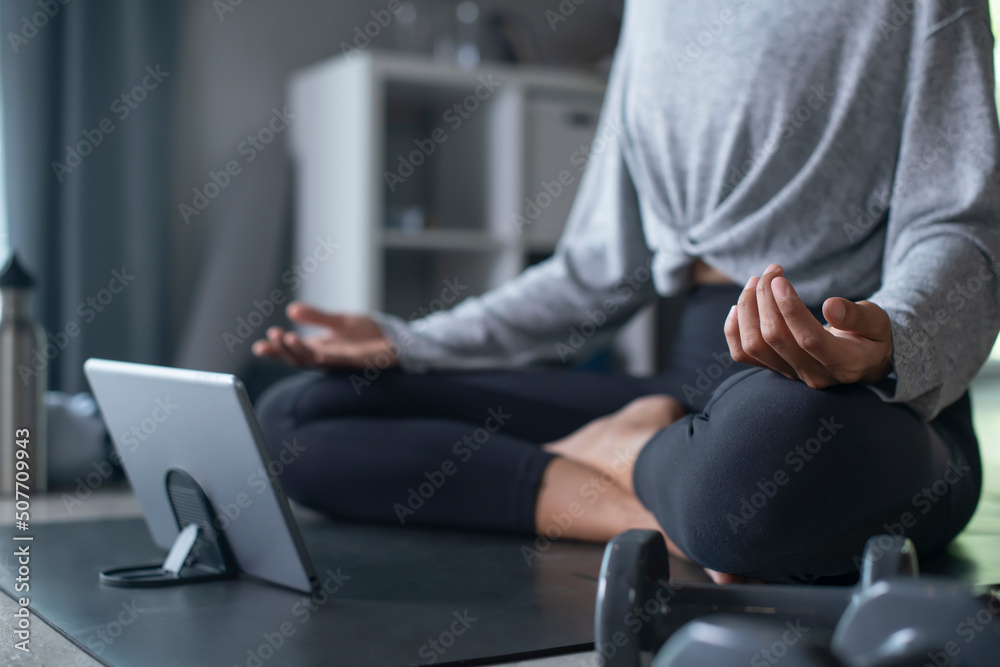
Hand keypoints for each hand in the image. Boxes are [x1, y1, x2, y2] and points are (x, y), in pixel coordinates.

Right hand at [251, 302, 397, 368]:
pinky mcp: (362, 363)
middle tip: (272, 336)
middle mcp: (330, 358)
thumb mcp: (339, 321)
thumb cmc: (368, 334)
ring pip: (318, 361)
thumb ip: (317, 317)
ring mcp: (345, 362)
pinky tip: (319, 354)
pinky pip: (345, 362)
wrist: (396, 340)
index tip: (258, 347)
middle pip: (301, 359)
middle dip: (284, 349)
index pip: (294, 352)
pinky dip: (331, 359)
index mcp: (321, 349)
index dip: (277, 351)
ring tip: (289, 338)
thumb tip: (292, 310)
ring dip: (302, 352)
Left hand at [724, 264, 892, 387]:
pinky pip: (744, 354)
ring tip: (757, 281)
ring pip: (754, 346)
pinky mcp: (775, 369)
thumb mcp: (877, 321)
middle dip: (766, 299)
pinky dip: (734, 329)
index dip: (790, 308)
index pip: (809, 339)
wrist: (864, 358)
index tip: (779, 280)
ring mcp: (791, 375)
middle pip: (775, 339)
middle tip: (772, 271)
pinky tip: (738, 306)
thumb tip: (830, 306)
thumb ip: (857, 316)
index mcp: (844, 364)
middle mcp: (814, 375)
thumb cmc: (872, 334)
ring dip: (748, 309)